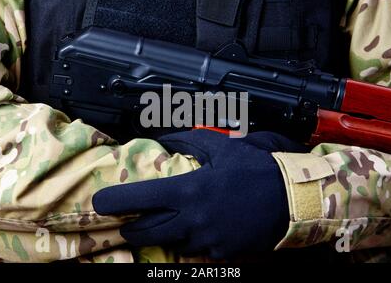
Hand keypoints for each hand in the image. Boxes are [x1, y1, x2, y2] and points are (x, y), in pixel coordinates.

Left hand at [92, 130, 305, 258]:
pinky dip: (191, 240)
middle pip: (147, 231)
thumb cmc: (257, 169)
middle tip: (127, 221)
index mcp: (189, 191)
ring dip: (163, 233)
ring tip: (165, 221)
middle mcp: (192, 220)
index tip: (99, 203)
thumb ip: (189, 142)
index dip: (115, 202)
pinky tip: (199, 227)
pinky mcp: (221, 253)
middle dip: (131, 227)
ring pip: (171, 242)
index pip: (140, 199)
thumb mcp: (222, 148)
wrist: (291, 199)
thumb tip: (166, 139)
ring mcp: (206, 240)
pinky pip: (196, 249)